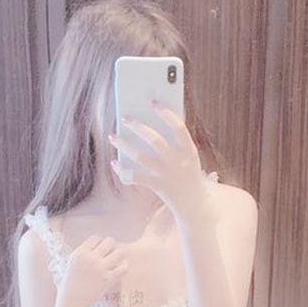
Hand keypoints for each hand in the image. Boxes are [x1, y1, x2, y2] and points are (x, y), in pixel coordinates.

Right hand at [60, 236, 127, 306]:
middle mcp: (91, 258)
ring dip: (118, 256)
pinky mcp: (108, 279)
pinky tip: (120, 269)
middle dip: (111, 247)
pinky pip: (123, 267)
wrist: (71, 301)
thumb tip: (98, 248)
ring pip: (119, 252)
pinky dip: (124, 266)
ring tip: (116, 261)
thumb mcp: (71, 263)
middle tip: (109, 255)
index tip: (100, 250)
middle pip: (109, 241)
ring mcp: (100, 268)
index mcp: (80, 253)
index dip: (100, 243)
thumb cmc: (69, 284)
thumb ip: (84, 254)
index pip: (96, 238)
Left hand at [108, 102, 207, 219]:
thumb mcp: (189, 156)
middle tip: (124, 118)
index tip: (153, 102)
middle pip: (155, 140)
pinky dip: (123, 170)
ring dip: (124, 145)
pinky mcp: (157, 186)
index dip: (166, 114)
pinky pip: (135, 177)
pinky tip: (114, 163)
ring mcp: (166, 174)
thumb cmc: (189, 173)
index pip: (179, 128)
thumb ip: (175, 141)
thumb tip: (148, 122)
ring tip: (112, 136)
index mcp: (189, 150)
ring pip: (140, 157)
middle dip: (138, 127)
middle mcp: (177, 162)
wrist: (195, 204)